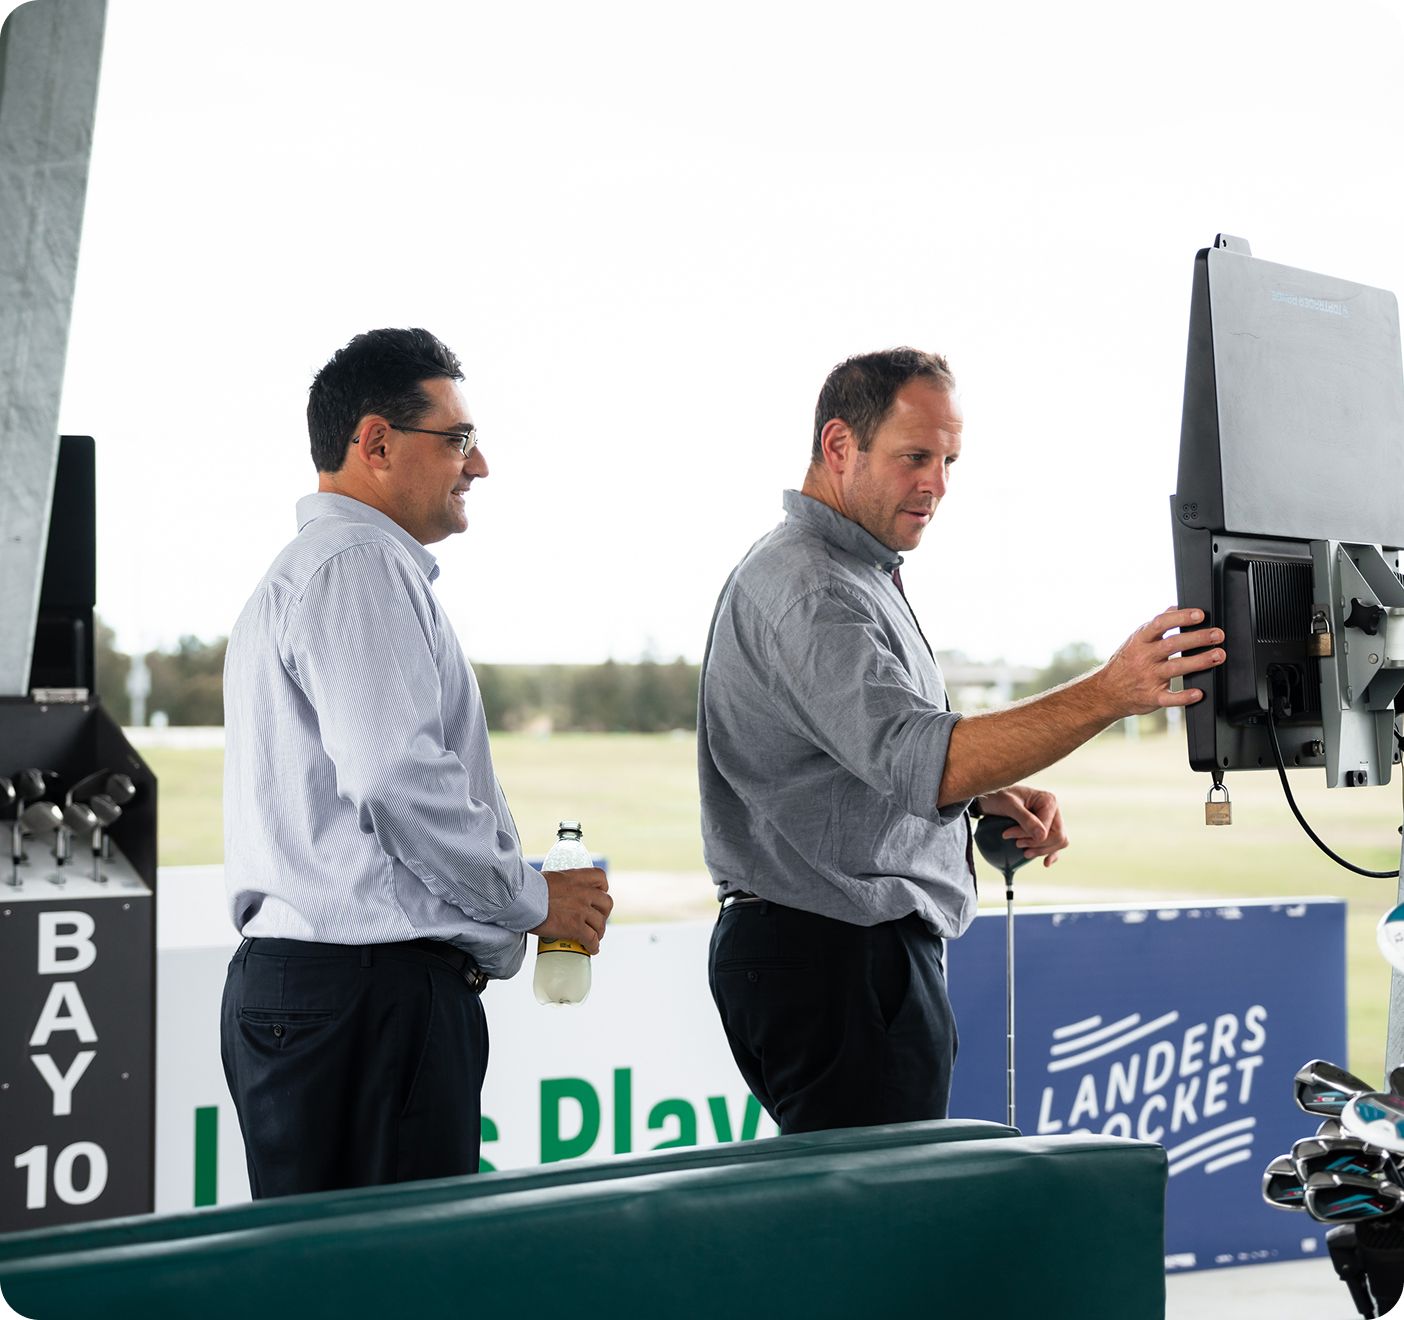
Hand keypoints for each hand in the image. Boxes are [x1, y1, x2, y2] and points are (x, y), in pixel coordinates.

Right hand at [530, 867, 612, 953]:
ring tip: (594, 937)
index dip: (602, 888)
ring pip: (600, 924)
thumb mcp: (549, 879)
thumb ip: (558, 886)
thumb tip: (550, 896)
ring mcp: (582, 910)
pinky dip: (593, 946)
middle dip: (603, 913)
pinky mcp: (576, 926)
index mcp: (577, 877)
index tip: (597, 896)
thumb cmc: (528, 888)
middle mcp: (584, 892)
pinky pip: (592, 939)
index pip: (600, 878)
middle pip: (606, 903)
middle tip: (596, 920)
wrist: (522, 898)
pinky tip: (592, 949)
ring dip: (599, 932)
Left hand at [978, 785, 1066, 867]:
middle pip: (1058, 837)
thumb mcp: (1008, 805)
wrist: (991, 799)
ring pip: (1059, 843)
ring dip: (1042, 850)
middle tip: (1017, 844)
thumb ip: (1025, 819)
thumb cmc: (998, 798)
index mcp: (1049, 801)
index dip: (1030, 836)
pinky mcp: (1046, 830)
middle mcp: (1054, 811)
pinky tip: (1046, 863)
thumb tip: (1042, 836)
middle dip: (1037, 845)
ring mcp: (1051, 821)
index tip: (1008, 834)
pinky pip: (1056, 846)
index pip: (1049, 828)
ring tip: (1024, 852)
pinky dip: (1051, 854)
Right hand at [1095, 607, 1223, 717]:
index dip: (1180, 618)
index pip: (1160, 624)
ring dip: (1199, 662)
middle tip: (1218, 635)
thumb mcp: (1135, 640)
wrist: (1107, 692)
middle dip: (1197, 638)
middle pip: (1172, 644)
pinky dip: (1184, 697)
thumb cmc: (1126, 663)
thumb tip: (1175, 607)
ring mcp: (1147, 678)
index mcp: (1140, 641)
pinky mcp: (1151, 697)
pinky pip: (1169, 698)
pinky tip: (1198, 693)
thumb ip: (1156, 626)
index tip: (1200, 614)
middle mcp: (1143, 658)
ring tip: (1218, 656)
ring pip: (1175, 668)